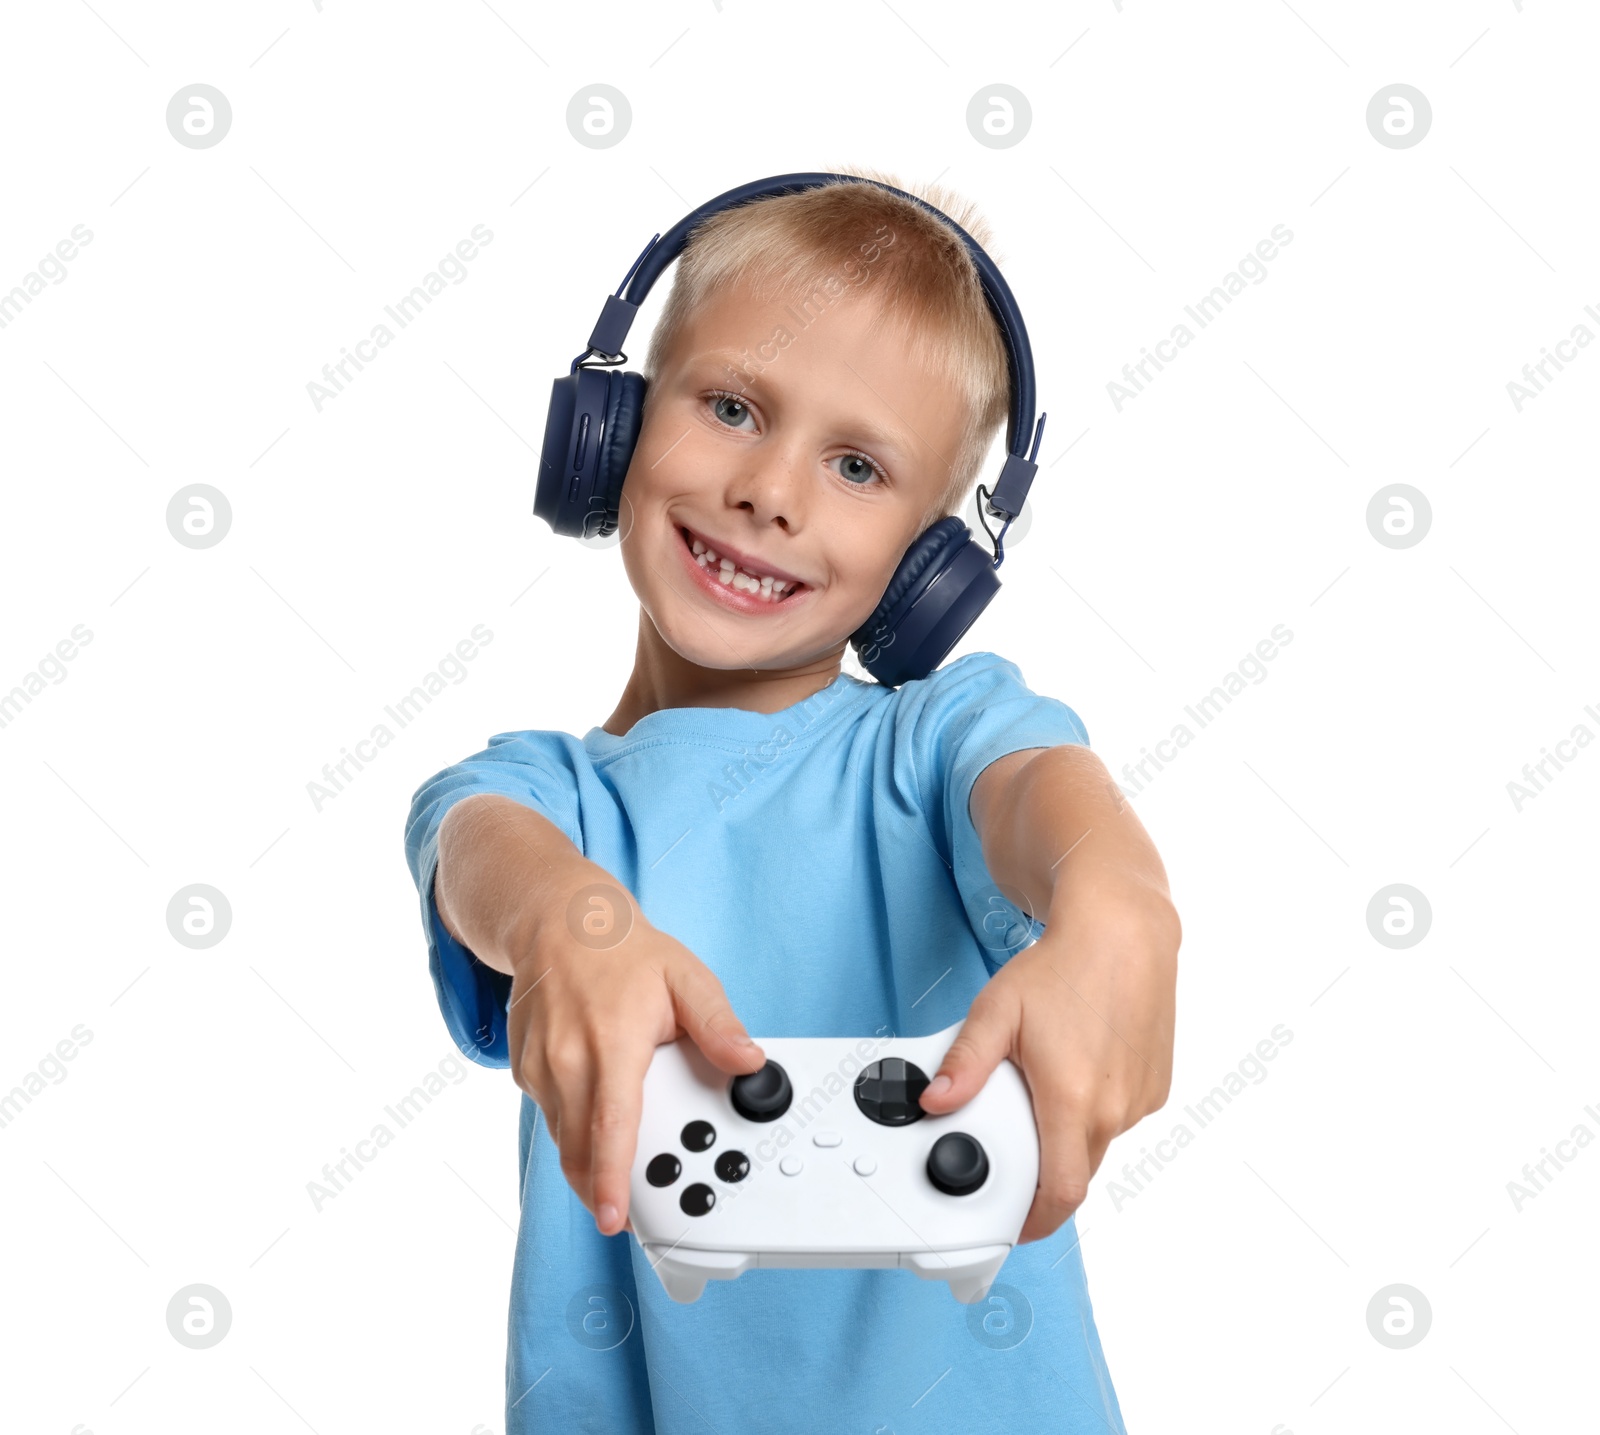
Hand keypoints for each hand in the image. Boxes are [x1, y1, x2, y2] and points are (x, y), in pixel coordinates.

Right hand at [503, 890, 764, 1237]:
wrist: (556, 921)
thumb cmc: (621, 951)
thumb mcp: (685, 976)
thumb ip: (718, 1026)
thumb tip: (749, 1062)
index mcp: (611, 1043)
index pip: (610, 1127)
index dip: (612, 1180)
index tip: (614, 1217)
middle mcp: (567, 1061)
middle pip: (579, 1150)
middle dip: (601, 1191)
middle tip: (630, 1214)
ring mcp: (540, 1068)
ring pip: (563, 1138)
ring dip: (588, 1161)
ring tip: (621, 1166)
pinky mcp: (525, 1072)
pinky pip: (552, 1116)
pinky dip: (574, 1128)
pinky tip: (598, 1111)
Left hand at [918, 881, 1178, 1242]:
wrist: (1124, 931)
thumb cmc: (1064, 967)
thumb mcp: (997, 1011)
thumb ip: (965, 1064)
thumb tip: (935, 1101)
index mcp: (1072, 1099)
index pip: (1060, 1193)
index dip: (1035, 1221)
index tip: (1013, 1225)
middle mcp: (1114, 1107)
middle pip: (1075, 1170)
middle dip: (1043, 1169)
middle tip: (1015, 1132)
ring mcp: (1140, 1099)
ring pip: (1097, 1142)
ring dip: (1069, 1132)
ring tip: (1048, 1079)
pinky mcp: (1157, 1086)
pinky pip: (1120, 1117)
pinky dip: (1095, 1108)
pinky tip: (1079, 1065)